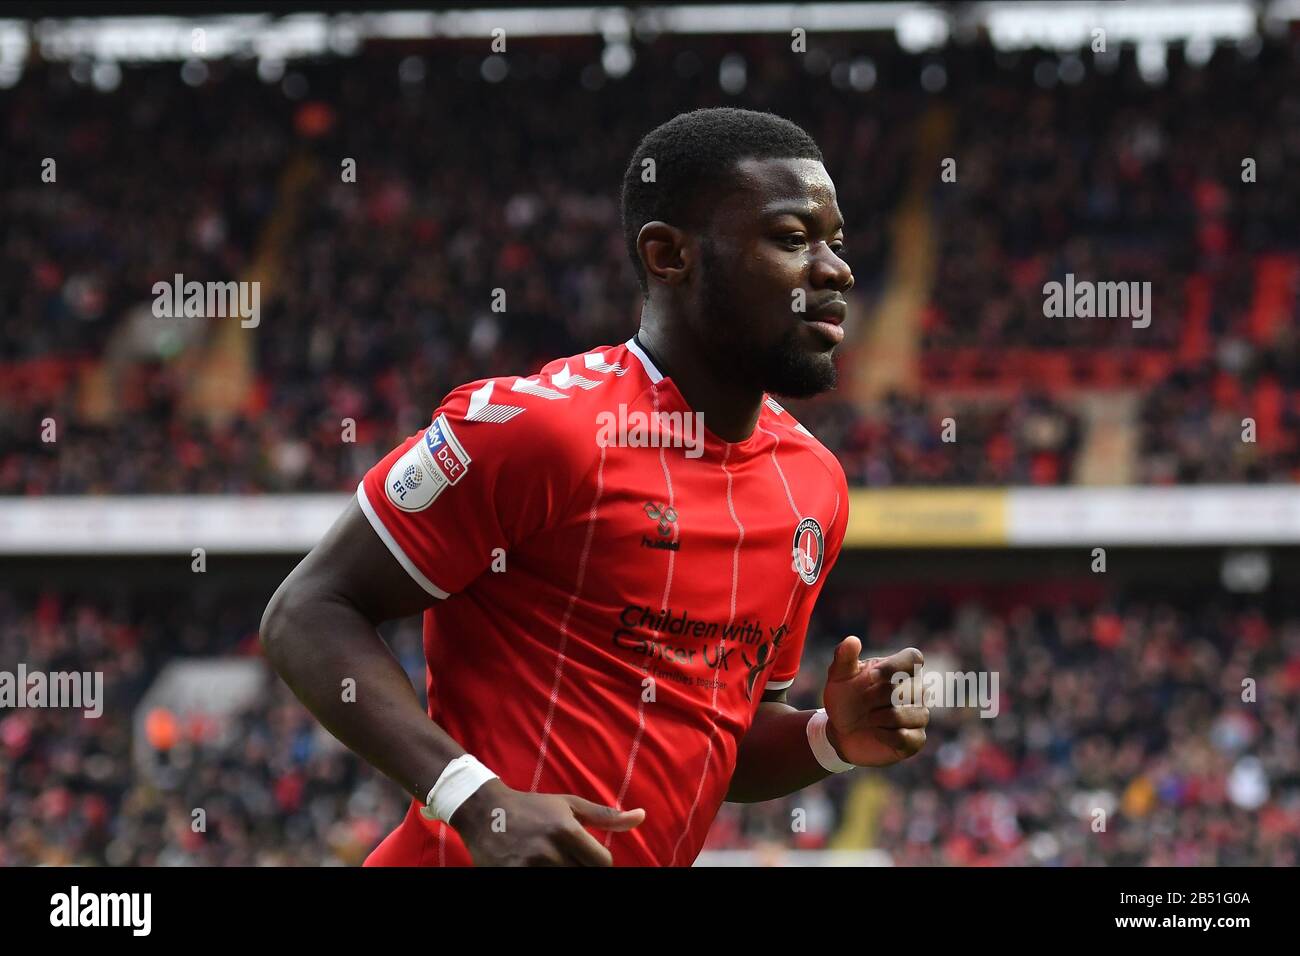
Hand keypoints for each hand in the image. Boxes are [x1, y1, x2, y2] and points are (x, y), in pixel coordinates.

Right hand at [448, 778, 644, 865]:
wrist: (484, 811)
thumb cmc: (533, 807)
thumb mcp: (569, 805)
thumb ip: (605, 815)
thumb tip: (641, 816)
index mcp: (566, 830)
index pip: (603, 863)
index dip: (600, 863)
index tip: (589, 858)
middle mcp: (548, 851)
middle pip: (584, 876)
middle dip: (582, 870)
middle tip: (569, 859)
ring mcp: (528, 867)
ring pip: (563, 883)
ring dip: (563, 875)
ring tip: (554, 862)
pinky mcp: (510, 877)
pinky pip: (539, 889)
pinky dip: (543, 882)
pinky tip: (539, 868)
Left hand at [821, 638, 927, 767]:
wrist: (842, 732)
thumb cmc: (845, 697)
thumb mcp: (839, 676)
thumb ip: (844, 657)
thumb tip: (852, 640)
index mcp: (901, 668)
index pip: (914, 658)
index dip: (894, 667)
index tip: (870, 677)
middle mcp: (916, 689)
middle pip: (905, 689)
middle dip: (874, 698)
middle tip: (859, 704)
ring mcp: (919, 714)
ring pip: (904, 715)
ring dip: (876, 718)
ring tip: (866, 718)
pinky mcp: (916, 739)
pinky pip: (905, 737)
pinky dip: (884, 736)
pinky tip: (875, 733)